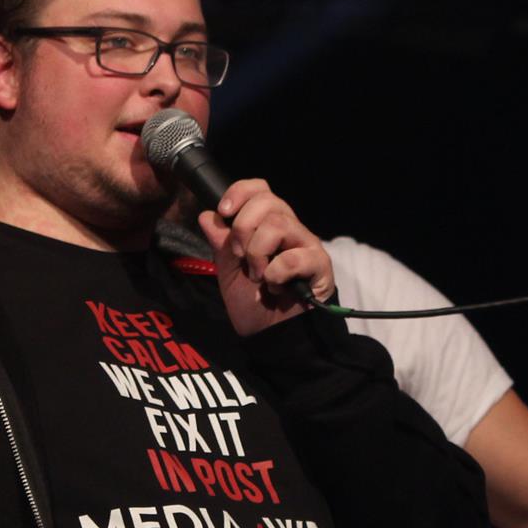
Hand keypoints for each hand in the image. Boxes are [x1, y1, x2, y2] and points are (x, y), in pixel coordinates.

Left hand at [196, 179, 332, 335]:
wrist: (271, 337)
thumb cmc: (254, 306)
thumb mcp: (228, 273)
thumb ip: (220, 245)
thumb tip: (207, 216)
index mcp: (268, 225)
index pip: (259, 190)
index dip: (240, 192)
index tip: (224, 211)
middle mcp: (290, 229)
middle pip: (268, 201)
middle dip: (243, 228)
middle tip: (240, 256)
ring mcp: (307, 245)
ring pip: (279, 224)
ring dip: (258, 253)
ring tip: (258, 276)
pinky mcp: (320, 265)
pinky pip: (294, 256)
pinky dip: (276, 273)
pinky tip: (277, 288)